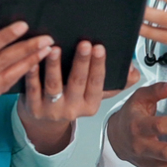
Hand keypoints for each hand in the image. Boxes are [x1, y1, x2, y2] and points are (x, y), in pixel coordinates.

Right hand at [0, 21, 52, 122]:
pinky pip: (0, 90)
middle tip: (46, 40)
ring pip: (5, 80)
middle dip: (26, 51)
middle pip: (1, 65)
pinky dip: (16, 78)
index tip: (22, 26)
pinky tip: (29, 67)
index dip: (5, 37)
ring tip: (44, 52)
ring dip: (27, 65)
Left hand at [16, 41, 133, 153]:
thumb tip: (134, 71)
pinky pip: (32, 89)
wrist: (43, 123)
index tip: (99, 48)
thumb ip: (117, 82)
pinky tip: (33, 60)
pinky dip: (32, 75)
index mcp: (90, 105)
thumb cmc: (72, 101)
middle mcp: (72, 109)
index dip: (98, 65)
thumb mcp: (94, 94)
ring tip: (55, 48)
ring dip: (55, 66)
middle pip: (77, 82)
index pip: (97, 83)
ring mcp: (51, 110)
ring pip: (54, 86)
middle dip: (81, 62)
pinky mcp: (33, 108)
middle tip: (84, 44)